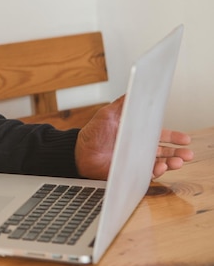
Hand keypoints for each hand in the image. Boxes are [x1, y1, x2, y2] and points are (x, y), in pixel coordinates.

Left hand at [75, 96, 193, 179]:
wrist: (78, 152)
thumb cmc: (92, 133)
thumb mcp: (107, 114)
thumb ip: (122, 104)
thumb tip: (134, 90)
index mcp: (136, 134)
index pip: (159, 135)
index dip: (173, 137)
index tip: (185, 139)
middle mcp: (137, 149)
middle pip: (163, 151)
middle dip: (178, 153)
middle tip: (188, 154)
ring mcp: (134, 162)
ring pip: (158, 164)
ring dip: (170, 163)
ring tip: (177, 161)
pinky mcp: (128, 173)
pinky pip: (146, 174)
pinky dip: (155, 172)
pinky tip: (160, 167)